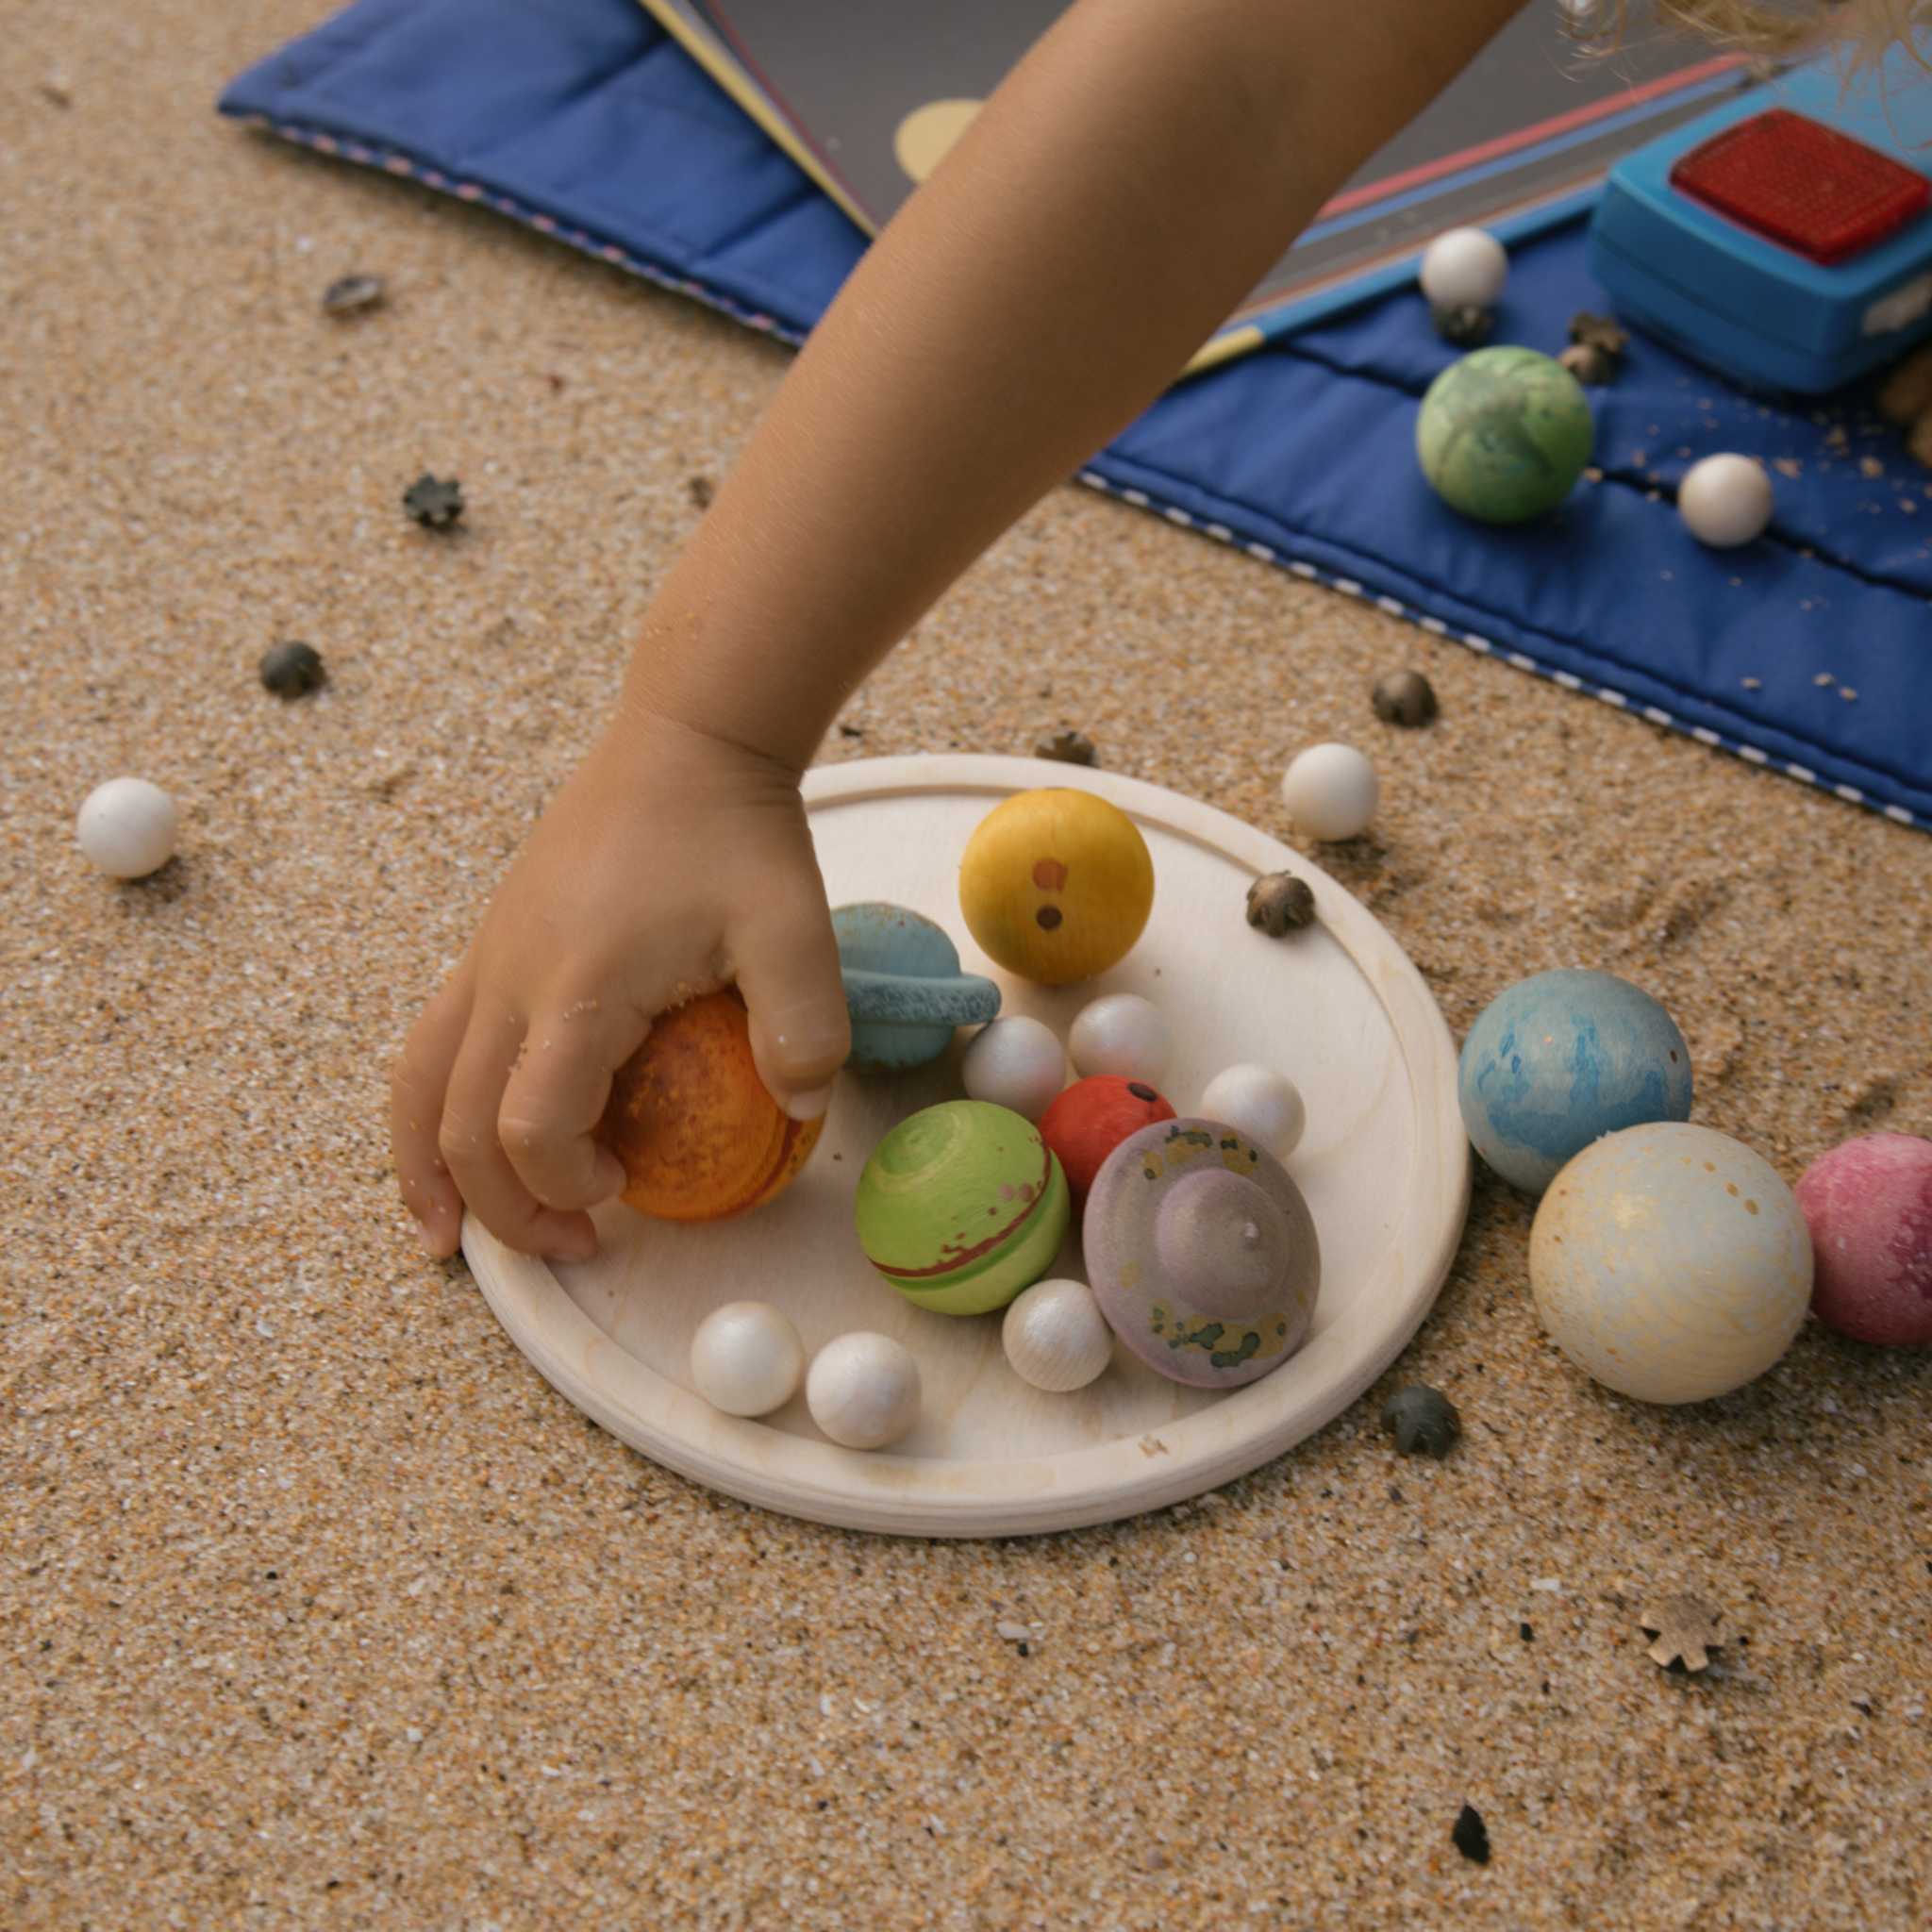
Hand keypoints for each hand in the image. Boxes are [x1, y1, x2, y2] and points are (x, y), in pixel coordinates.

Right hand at [390, 708, 849, 1260]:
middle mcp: (508, 978)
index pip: (528, 1126)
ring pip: (419, 1084)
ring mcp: (488, 958)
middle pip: (459, 1124)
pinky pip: (434, 1042)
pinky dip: (429, 1109)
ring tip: (444, 1238)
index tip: (624, 1193)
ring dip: (427, 1169)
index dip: (560, 1183)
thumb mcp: (794, 928)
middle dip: (503, 1207)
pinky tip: (453, 1139)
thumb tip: (800, 1110)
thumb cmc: (737, 833)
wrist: (687, 740)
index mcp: (575, 987)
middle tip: (571, 1246)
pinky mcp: (492, 943)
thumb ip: (804, 1026)